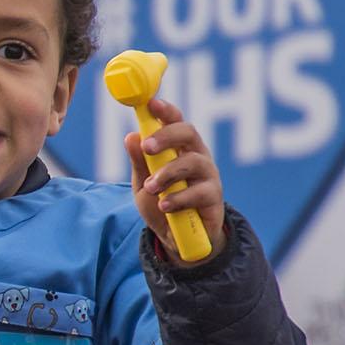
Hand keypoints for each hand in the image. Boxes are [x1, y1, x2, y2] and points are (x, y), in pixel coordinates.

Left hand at [123, 97, 224, 263]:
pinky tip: (165, 205)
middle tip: (147, 147)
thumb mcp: (143, 184)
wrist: (176, 239)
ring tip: (151, 188)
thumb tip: (131, 136)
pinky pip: (199, 192)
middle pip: (189, 133)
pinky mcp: (214, 197)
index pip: (176, 122)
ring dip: (168, 174)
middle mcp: (196, 156)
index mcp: (178, 149)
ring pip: (193, 162)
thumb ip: (139, 162)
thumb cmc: (161, 203)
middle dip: (166, 136)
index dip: (166, 111)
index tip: (151, 104)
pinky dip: (178, 198)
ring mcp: (208, 175)